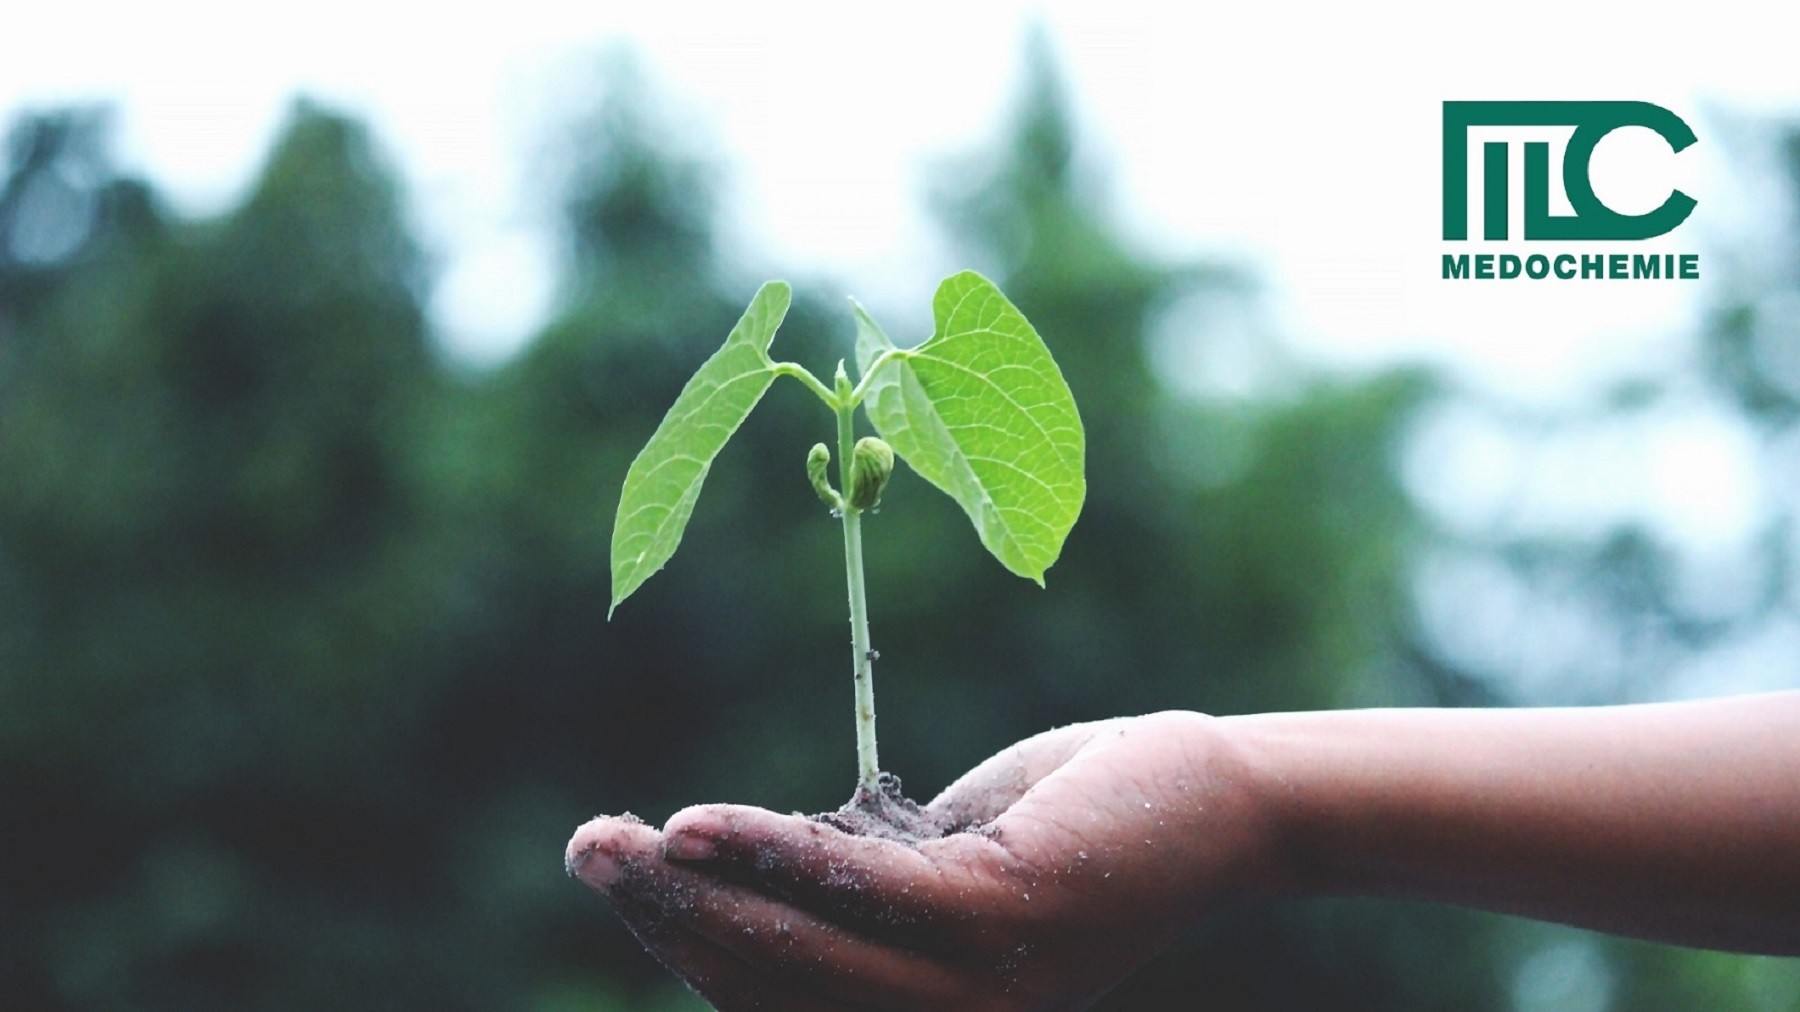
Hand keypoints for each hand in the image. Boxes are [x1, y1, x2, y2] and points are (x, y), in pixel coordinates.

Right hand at [565, 712, 1285, 1009]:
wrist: (1217, 799)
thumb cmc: (1079, 821)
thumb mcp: (947, 860)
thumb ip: (861, 884)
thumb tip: (749, 866)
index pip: (779, 1001)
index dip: (687, 945)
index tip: (621, 873)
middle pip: (772, 987)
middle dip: (666, 920)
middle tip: (585, 847)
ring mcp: (981, 985)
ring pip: (800, 952)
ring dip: (693, 894)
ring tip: (612, 840)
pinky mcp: (1006, 917)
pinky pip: (862, 893)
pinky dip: (770, 857)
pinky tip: (697, 825)